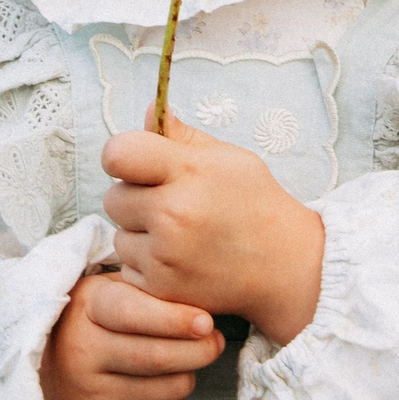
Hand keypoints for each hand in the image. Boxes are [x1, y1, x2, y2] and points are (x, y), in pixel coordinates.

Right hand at [39, 271, 221, 399]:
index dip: (175, 319)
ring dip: (189, 375)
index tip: (206, 322)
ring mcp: (91, 394)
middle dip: (199, 350)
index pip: (134, 315)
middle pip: (157, 357)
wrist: (49, 363)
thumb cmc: (96, 318)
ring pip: (167, 390)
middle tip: (214, 342)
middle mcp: (83, 354)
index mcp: (88, 310)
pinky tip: (166, 387)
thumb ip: (150, 291)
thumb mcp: (111, 289)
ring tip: (186, 361)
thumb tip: (204, 310)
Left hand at [102, 119, 325, 344]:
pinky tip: (179, 258)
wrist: (285, 266)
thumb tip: (149, 109)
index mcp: (188, 172)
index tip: (138, 164)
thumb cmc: (255, 203)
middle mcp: (172, 215)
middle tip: (169, 202)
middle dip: (134, 197)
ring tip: (180, 233)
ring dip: (139, 233)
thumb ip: (182, 136)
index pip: (117, 153)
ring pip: (119, 235)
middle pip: (113, 196)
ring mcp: (165, 256)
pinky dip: (146, 265)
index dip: (123, 155)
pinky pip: (128, 268)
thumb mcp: (228, 158)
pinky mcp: (161, 289)